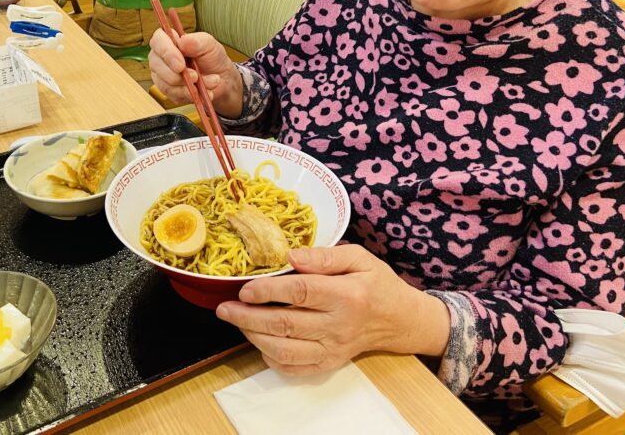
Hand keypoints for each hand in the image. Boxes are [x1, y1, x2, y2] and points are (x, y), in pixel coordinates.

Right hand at [148, 28, 243, 117]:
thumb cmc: (212, 57)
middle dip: (176, 75)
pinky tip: (202, 91)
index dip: (166, 53)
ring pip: (165, 84)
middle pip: (156, 65)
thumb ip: (197, 41)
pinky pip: (174, 95)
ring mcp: (162, 75)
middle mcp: (161, 57)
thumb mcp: (210, 45)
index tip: (180, 65)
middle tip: (196, 77)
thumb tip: (182, 41)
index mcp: (168, 40)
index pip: (158, 41)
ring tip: (208, 82)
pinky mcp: (168, 90)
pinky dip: (190, 94)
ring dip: (189, 86)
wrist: (220, 77)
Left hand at [215, 245, 450, 374]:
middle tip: (224, 308)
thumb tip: (290, 256)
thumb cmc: (377, 283)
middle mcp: (339, 326)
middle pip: (286, 323)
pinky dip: (271, 358)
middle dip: (249, 317)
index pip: (300, 292)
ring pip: (285, 349)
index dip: (269, 290)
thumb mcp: (359, 257)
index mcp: (347, 295)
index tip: (245, 289)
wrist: (399, 319)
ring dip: (254, 336)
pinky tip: (259, 341)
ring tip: (236, 321)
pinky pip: (294, 368)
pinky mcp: (329, 363)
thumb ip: (325, 256)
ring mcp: (333, 349)